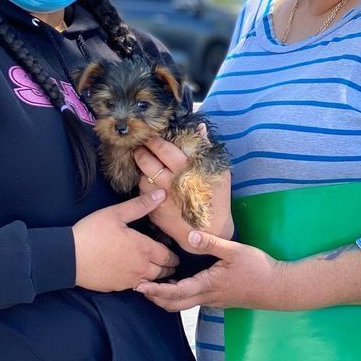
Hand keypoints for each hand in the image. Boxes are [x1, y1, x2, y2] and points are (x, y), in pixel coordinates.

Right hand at [72, 190, 178, 291]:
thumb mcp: (116, 214)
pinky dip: (142, 284)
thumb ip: (141, 205)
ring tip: (158, 272)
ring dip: (157, 277)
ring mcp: (129, 279)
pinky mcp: (117, 287)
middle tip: (170, 264)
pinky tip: (137, 277)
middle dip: (168, 267)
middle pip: (163, 271)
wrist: (69, 257)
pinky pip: (136, 287)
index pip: (167, 255)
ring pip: (151, 282)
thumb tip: (161, 194)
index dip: (173, 255)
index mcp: (143, 248)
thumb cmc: (92, 233)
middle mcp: (140, 266)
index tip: (175, 255)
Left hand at [133, 133, 233, 247]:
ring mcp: (161, 198)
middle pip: (147, 161)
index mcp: (187, 170)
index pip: (164, 149)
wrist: (209, 232)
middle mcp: (171, 183)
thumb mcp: (218, 173)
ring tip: (145, 164)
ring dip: (142, 169)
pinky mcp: (154, 211)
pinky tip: (152, 184)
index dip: (155, 140)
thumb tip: (200, 128)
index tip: (152, 135)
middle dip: (141, 151)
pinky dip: (145, 187)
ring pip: (142, 177)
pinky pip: (143, 193)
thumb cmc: (217, 200)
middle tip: (142, 146)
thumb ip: (207, 149)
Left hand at [136, 230, 291, 312]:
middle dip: (155, 298)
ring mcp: (213, 301)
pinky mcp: (219, 299)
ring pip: (183, 304)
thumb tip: (189, 235)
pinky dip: (179, 296)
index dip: (156, 291)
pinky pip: (193, 301)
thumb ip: (211, 243)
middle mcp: (207, 297)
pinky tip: (177, 283)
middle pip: (175, 304)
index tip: (140, 286)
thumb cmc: (258, 268)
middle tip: (139, 287)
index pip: (176, 293)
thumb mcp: (235, 251)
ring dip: (166, 298)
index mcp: (208, 285)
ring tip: (153, 285)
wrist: (278, 288)